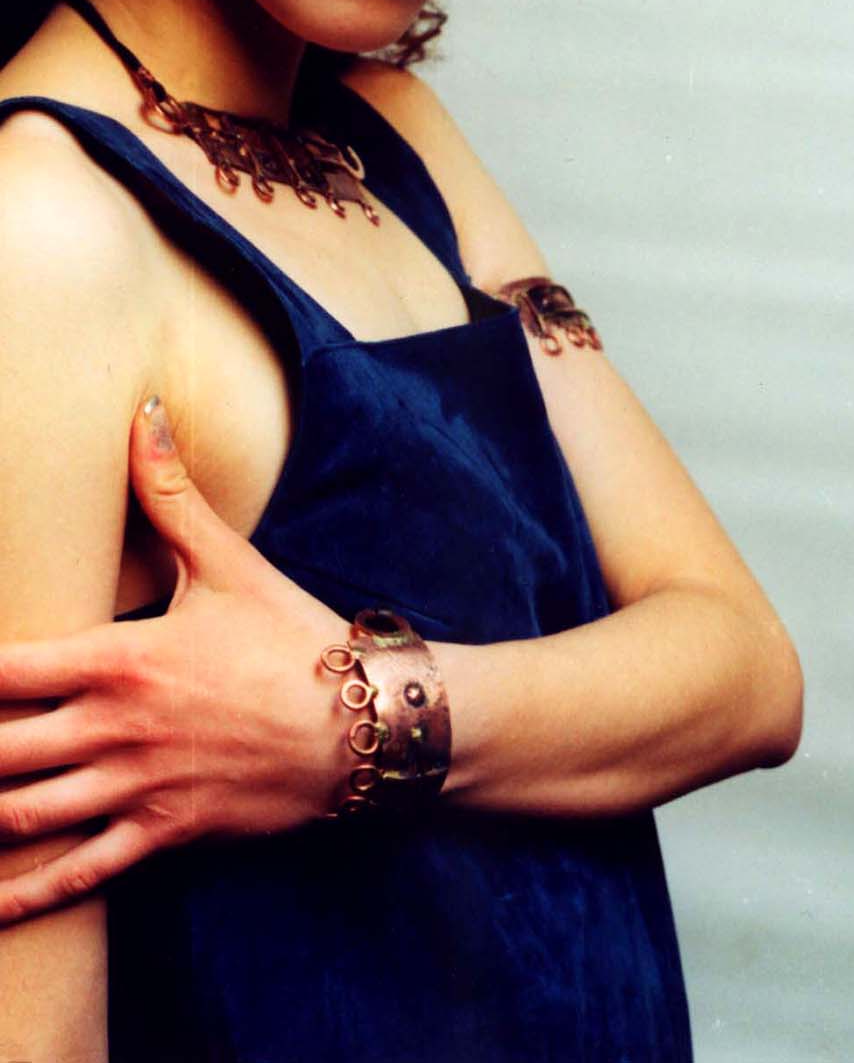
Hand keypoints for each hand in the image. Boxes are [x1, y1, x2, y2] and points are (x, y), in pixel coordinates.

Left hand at [0, 398, 359, 924]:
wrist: (362, 723)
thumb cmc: (292, 637)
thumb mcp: (228, 562)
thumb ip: (170, 494)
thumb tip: (140, 415)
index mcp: (119, 659)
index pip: (4, 673)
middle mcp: (114, 729)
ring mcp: (136, 788)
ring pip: (25, 815)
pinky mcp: (164, 834)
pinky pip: (81, 873)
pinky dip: (26, 894)